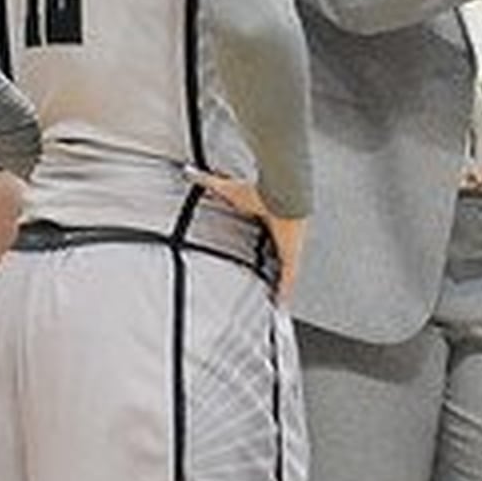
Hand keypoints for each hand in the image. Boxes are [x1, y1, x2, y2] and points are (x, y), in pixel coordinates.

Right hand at [186, 170, 305, 303]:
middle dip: (272, 274)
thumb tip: (189, 172)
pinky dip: (285, 294)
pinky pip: (289, 281)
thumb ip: (209, 182)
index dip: (262, 253)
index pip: (265, 243)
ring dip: (279, 288)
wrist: (284, 194)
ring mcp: (287, 249)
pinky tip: (281, 308)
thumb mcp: (230, 190)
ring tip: (272, 305)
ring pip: (284, 275)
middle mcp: (278, 239)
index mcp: (267, 225)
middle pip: (276, 262)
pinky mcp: (291, 257)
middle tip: (264, 291)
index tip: (257, 262)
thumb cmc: (260, 191)